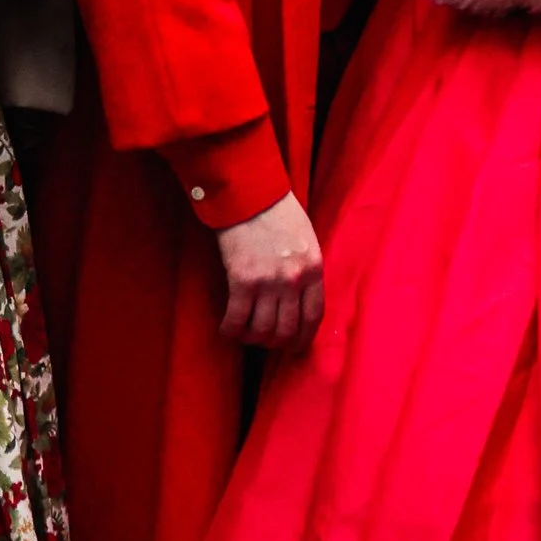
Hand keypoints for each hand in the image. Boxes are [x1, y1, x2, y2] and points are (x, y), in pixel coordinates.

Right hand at [214, 191, 324, 348]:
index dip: (304, 338)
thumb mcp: (306, 239)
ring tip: (245, 333)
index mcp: (313, 268)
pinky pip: (237, 319)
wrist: (250, 194)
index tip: (295, 347)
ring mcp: (268, 282)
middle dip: (276, 342)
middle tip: (266, 341)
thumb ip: (306, 269)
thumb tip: (299, 300)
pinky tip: (227, 329)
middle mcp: (294, 280)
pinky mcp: (241, 280)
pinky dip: (231, 330)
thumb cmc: (278, 212)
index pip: (314, 316)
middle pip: (287, 329)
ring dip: (252, 338)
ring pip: (262, 330)